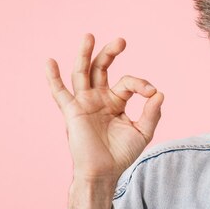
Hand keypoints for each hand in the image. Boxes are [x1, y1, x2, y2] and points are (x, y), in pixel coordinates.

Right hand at [46, 34, 163, 188]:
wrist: (105, 172)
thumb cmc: (122, 153)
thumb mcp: (143, 132)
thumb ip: (152, 113)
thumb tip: (159, 93)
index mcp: (116, 101)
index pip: (128, 82)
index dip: (141, 84)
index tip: (151, 92)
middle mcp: (99, 98)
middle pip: (101, 68)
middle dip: (110, 53)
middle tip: (121, 41)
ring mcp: (85, 103)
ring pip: (82, 73)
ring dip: (85, 54)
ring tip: (89, 36)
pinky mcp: (72, 111)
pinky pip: (59, 93)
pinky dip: (53, 78)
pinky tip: (50, 62)